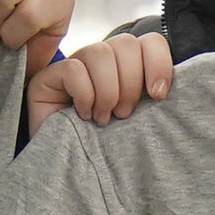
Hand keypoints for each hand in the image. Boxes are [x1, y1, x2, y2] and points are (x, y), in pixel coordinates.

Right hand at [27, 31, 173, 134]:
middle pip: (125, 44)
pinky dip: (84, 95)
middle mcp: (101, 59)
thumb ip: (153, 97)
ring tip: (104, 118)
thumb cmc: (108, 147)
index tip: (158, 95)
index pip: (149, 41)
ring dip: (107, 91)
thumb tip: (166, 88)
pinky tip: (83, 115)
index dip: (158, 62)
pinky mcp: (48, 77)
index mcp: (127, 64)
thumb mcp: (139, 120)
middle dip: (131, 83)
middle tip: (124, 114)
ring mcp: (73, 64)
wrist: (71, 173)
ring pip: (99, 52)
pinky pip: (73, 70)